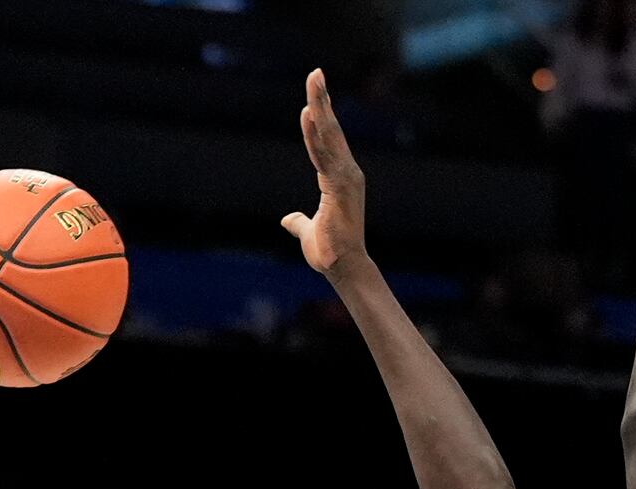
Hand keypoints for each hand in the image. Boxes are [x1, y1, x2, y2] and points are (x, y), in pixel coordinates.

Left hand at [281, 69, 367, 278]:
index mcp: (339, 179)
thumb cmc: (329, 252)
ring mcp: (346, 178)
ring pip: (330, 136)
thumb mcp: (308, 231)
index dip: (320, 118)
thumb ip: (299, 222)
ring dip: (321, 106)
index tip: (313, 97)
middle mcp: (347, 173)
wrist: (342, 267)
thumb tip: (288, 219)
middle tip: (316, 72)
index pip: (327, 142)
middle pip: (332, 130)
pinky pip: (325, 154)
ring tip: (314, 79)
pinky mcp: (341, 186)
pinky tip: (309, 113)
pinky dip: (317, 134)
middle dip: (323, 100)